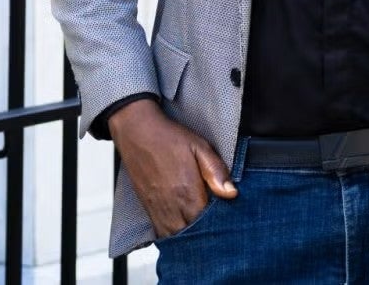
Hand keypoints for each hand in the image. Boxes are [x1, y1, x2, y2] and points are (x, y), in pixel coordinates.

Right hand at [108, 99, 236, 237]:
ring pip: (176, 236)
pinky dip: (172, 233)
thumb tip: (231, 193)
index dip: (218, 221)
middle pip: (192, 233)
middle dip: (204, 230)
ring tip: (197, 223)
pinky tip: (181, 223)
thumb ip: (216, 171)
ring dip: (188, 233)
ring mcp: (158, 210)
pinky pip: (161, 232)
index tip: (225, 212)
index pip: (208, 222)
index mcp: (188, 193)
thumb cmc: (168, 138)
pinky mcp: (148, 208)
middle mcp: (172, 206)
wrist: (137, 132)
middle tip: (212, 218)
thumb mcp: (200, 147)